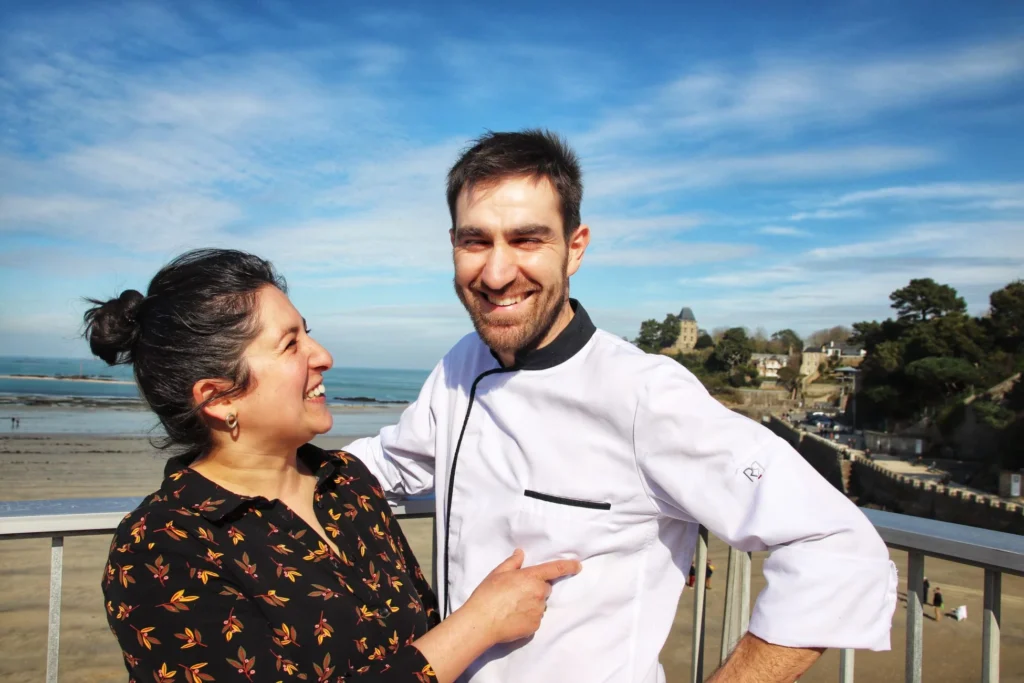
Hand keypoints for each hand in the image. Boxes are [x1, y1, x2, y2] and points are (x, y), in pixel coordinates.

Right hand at [462, 549, 581, 643]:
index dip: (568, 566)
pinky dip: (528, 617)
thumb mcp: (498, 573)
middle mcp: (539, 593)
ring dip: (532, 603)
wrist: (481, 622)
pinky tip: (513, 617)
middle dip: (536, 588)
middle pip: (545, 589)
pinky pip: (536, 618)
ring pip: (540, 604)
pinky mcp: (535, 626)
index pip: (555, 569)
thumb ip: (513, 562)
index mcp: (531, 577)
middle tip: (517, 592)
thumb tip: (520, 553)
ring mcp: (538, 611)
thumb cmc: (488, 595)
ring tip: (512, 606)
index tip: (578, 566)